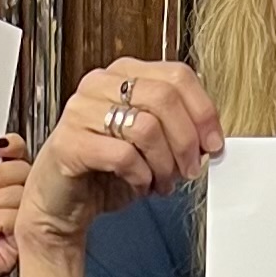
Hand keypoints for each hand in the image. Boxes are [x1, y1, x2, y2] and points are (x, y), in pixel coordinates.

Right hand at [18, 58, 222, 260]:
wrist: (61, 202)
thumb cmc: (104, 170)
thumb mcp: (149, 143)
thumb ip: (176, 130)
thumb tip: (210, 140)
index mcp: (124, 74)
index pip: (177, 75)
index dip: (203, 111)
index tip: (214, 143)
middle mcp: (100, 85)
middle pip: (165, 98)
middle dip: (186, 141)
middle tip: (190, 169)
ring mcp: (80, 111)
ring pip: (146, 127)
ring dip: (164, 164)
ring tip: (162, 182)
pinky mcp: (70, 142)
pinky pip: (123, 155)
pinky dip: (140, 176)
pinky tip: (139, 185)